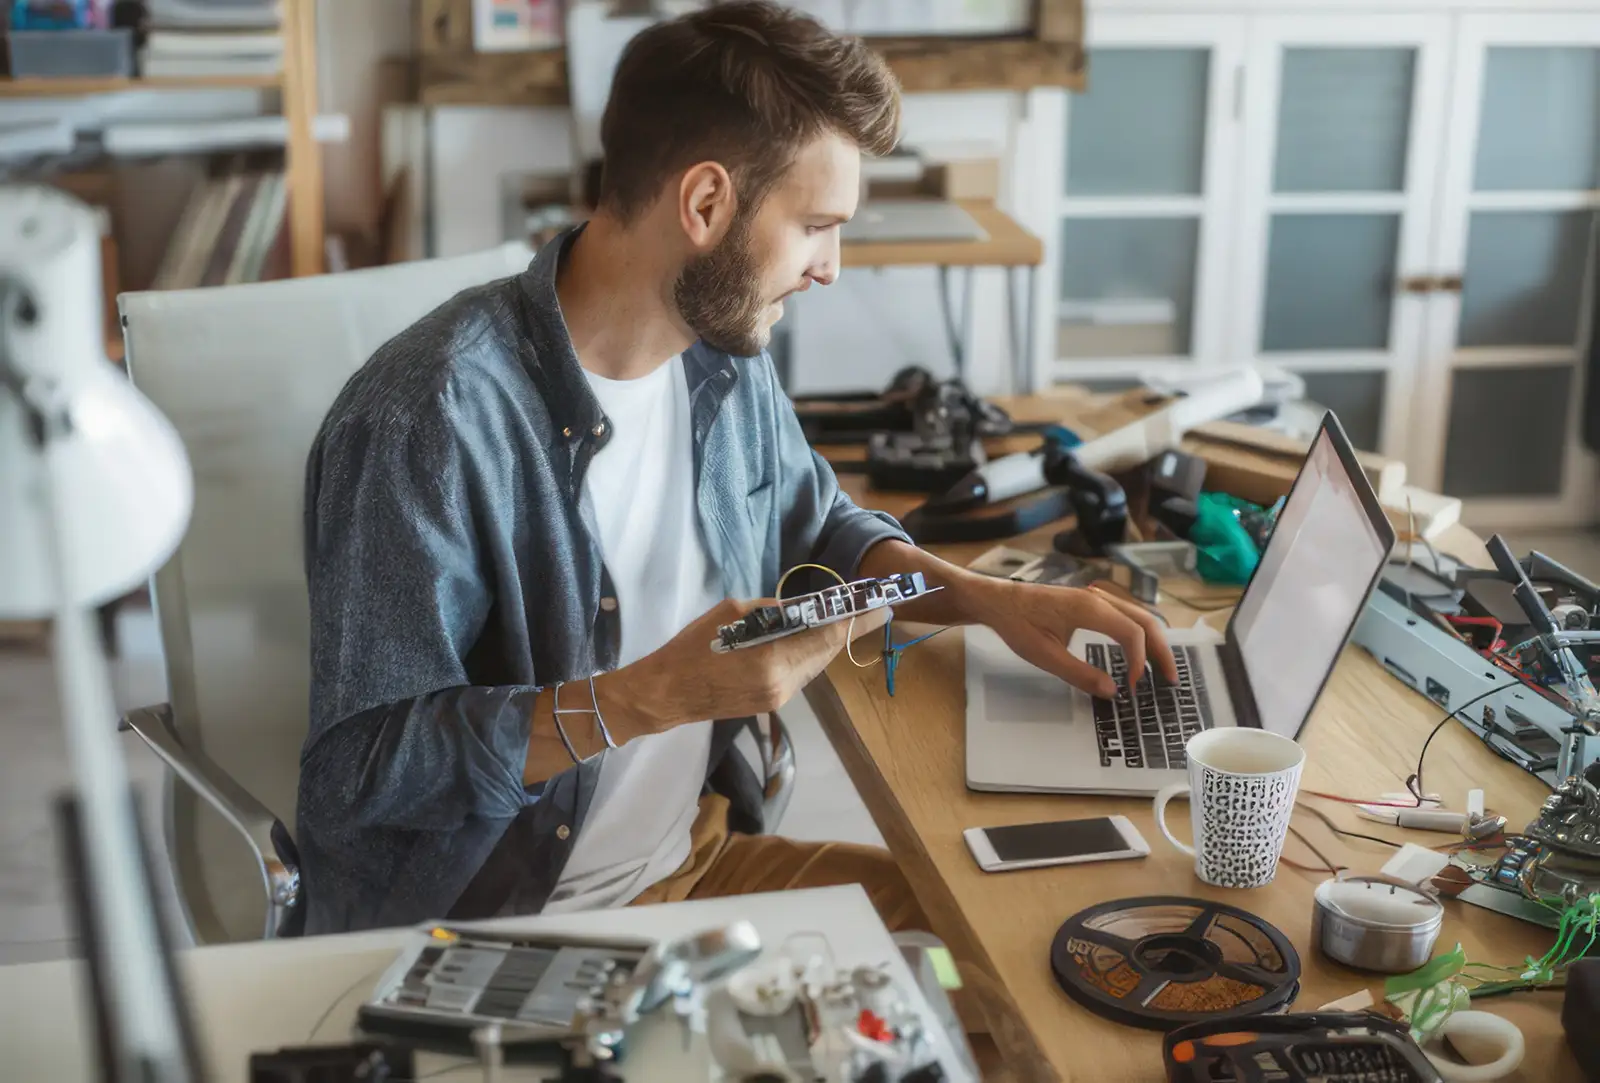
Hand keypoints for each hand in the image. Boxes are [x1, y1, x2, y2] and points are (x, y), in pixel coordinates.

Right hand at [602, 598, 891, 730]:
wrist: (668, 692)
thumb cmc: (693, 645)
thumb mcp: (733, 612)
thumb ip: (774, 611)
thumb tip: (805, 607)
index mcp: (772, 658)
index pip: (827, 636)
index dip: (857, 621)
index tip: (881, 606)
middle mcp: (783, 683)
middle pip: (827, 652)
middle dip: (850, 629)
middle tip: (873, 608)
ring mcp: (779, 697)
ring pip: (817, 664)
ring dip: (831, 642)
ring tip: (848, 620)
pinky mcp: (773, 703)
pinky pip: (802, 674)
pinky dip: (811, 654)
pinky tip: (814, 639)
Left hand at [963, 578, 1177, 698]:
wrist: (996, 600)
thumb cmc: (1016, 625)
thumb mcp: (1044, 655)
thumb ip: (1079, 674)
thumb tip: (1113, 692)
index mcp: (1090, 608)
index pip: (1132, 634)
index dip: (1140, 661)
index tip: (1134, 686)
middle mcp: (1098, 598)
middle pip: (1145, 621)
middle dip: (1161, 651)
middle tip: (1171, 680)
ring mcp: (1095, 597)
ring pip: (1138, 615)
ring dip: (1153, 641)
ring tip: (1161, 668)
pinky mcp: (1089, 601)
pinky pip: (1125, 614)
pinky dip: (1139, 632)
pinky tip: (1138, 650)